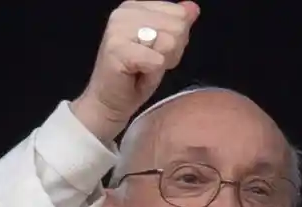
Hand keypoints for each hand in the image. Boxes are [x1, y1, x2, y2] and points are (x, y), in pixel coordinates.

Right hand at [71, 1, 200, 142]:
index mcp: (135, 7)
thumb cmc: (134, 77)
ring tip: (144, 68)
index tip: (156, 52)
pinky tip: (137, 74)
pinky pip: (157, 60)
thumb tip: (192, 8)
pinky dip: (152, 73)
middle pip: (177, 26)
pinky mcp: (117, 49)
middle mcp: (124, 13)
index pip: (179, 13)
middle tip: (150, 63)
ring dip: (162, 62)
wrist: (109, 103)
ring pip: (169, 41)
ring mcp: (118, 29)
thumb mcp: (163, 47)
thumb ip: (177, 24)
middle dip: (171, 51)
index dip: (176, 38)